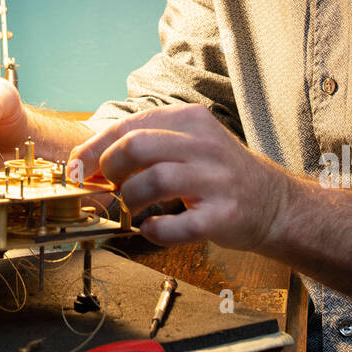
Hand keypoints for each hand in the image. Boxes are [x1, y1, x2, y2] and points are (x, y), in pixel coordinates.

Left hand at [67, 104, 289, 250]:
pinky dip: (154, 230)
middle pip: (137, 146)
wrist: (274, 204)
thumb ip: (148, 143)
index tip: (76, 167)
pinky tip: (152, 229)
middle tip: (110, 185)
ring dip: (131, 199)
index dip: (95, 148)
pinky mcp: (223, 216)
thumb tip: (91, 156)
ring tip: (134, 207)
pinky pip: (176, 225)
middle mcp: (204, 145)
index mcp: (191, 121)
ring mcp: (216, 180)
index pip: (130, 125)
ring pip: (153, 181)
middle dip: (110, 169)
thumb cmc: (220, 175)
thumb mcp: (190, 143)